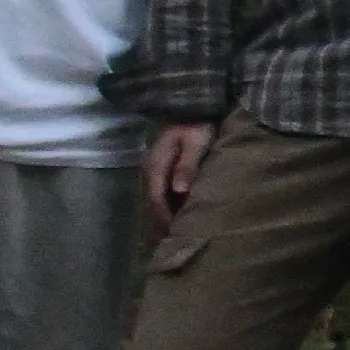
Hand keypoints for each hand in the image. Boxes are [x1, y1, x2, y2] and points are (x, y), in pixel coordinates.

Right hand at [141, 121, 215, 244]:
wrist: (196, 104)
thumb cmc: (199, 123)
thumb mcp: (197, 142)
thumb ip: (188, 165)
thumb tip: (178, 191)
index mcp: (156, 165)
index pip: (156, 199)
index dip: (164, 219)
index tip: (174, 237)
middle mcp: (150, 169)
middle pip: (151, 203)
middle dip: (160, 224)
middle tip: (172, 245)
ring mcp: (154, 168)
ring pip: (154, 199)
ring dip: (161, 217)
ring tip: (172, 237)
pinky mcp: (163, 167)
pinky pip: (161, 193)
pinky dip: (166, 207)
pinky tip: (175, 217)